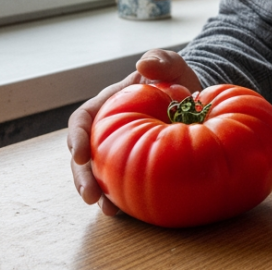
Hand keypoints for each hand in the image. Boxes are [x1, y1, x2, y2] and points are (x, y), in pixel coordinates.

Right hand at [67, 49, 201, 214]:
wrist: (196, 98)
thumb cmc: (176, 78)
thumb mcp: (171, 64)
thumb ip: (160, 59)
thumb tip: (144, 64)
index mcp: (108, 106)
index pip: (82, 121)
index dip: (75, 138)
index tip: (79, 154)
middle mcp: (108, 131)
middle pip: (84, 156)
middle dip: (82, 177)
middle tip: (90, 196)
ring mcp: (120, 151)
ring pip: (100, 174)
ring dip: (99, 193)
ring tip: (108, 210)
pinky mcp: (135, 166)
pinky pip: (123, 184)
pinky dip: (123, 198)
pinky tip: (129, 212)